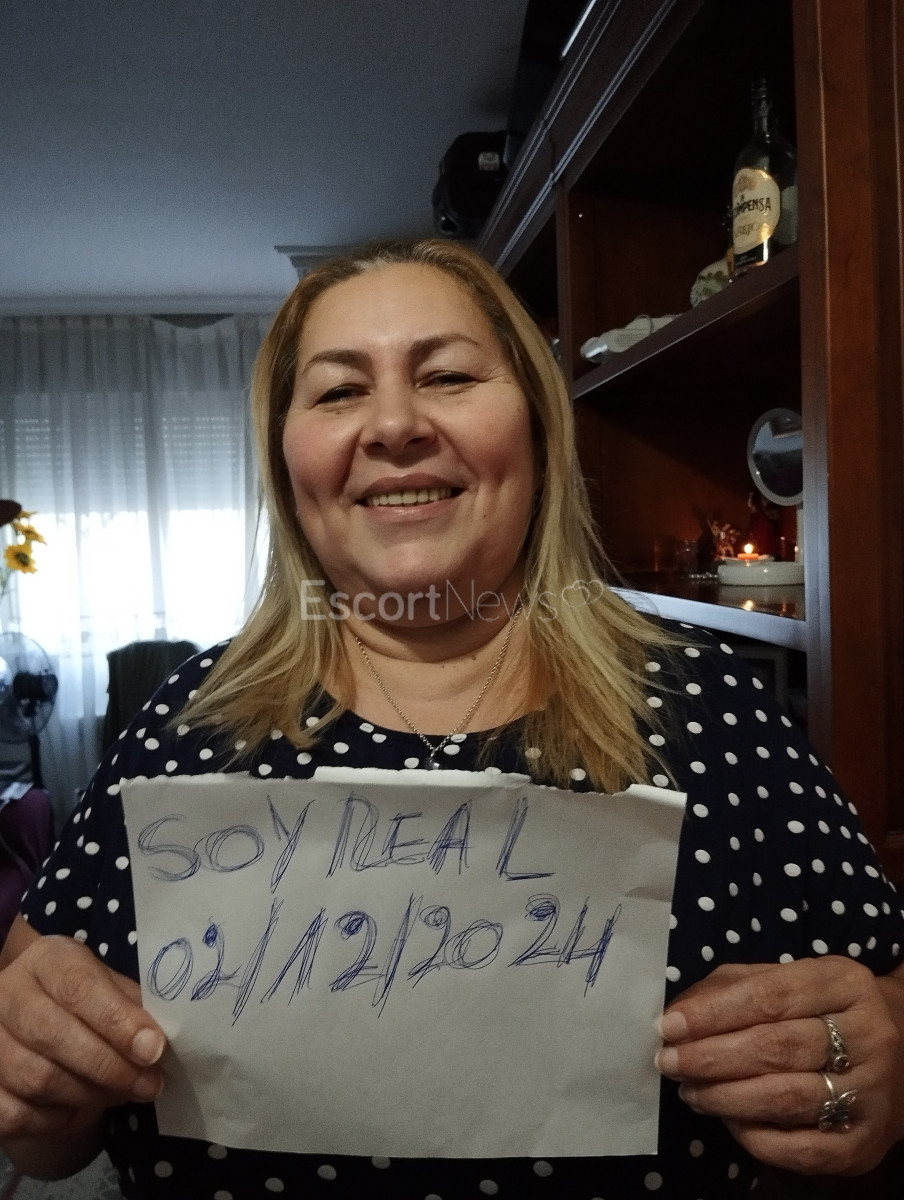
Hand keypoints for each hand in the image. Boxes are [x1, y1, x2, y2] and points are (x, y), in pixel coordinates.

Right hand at [0, 923, 166, 1144]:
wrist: (34, 1012)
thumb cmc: (82, 997)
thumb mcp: (107, 984)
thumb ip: (130, 1006)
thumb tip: (157, 1043)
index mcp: (46, 961)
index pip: (79, 988)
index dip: (118, 1022)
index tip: (153, 1049)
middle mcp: (7, 996)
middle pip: (55, 1037)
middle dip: (110, 1068)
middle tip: (148, 1084)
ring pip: (37, 1080)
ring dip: (90, 1095)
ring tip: (124, 1094)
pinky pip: (16, 1115)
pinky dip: (55, 1120)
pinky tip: (81, 1109)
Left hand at [656, 957, 903, 1174]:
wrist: (901, 1055)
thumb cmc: (822, 1010)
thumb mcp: (786, 980)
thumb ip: (730, 989)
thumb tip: (675, 1015)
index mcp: (844, 983)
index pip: (769, 996)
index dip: (713, 1013)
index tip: (668, 1026)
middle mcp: (868, 1035)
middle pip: (776, 1048)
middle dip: (710, 1058)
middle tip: (668, 1063)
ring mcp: (873, 1093)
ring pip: (787, 1098)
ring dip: (725, 1098)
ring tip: (690, 1092)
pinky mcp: (867, 1144)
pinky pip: (803, 1149)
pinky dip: (757, 1138)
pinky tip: (730, 1122)